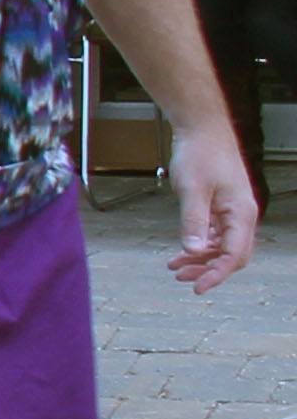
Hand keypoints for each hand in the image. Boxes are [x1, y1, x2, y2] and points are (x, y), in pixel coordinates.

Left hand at [170, 123, 260, 293]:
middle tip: (181, 278)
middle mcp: (242, 215)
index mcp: (241, 214)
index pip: (234, 255)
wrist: (201, 129)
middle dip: (208, 269)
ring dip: (201, 259)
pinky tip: (182, 251)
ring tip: (175, 267)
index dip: (216, 274)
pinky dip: (200, 244)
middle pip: (231, 254)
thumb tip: (194, 251)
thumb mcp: (192, 190)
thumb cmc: (200, 154)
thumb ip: (193, 222)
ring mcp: (232, 211)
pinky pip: (215, 234)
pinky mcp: (221, 206)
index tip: (198, 288)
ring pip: (222, 246)